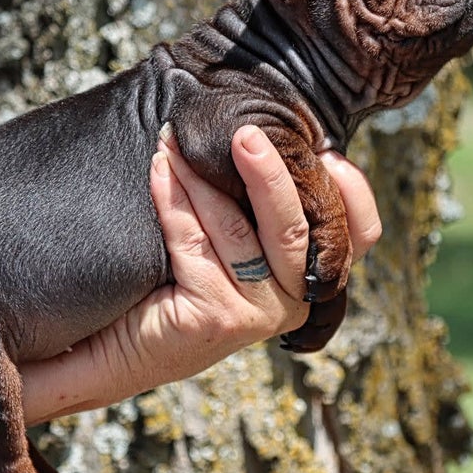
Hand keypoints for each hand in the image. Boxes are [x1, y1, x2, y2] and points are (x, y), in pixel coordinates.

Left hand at [20, 125, 381, 421]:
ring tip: (171, 141)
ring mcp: (256, 315)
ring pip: (236, 228)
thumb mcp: (232, 236)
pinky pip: (195, 242)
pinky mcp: (216, 319)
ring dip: (199, 177)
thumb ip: (261, 201)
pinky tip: (158, 172)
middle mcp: (293, 299)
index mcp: (307, 274)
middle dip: (270, 172)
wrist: (113, 344)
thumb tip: (269, 128)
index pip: (359, 235)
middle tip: (244, 131)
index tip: (327, 149)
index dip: (354, 192)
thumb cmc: (173, 278)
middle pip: (297, 225)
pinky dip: (174, 199)